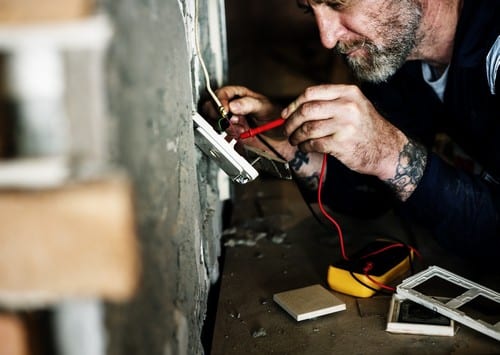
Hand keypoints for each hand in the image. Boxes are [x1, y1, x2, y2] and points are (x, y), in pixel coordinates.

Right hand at [202, 85, 282, 138]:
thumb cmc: (277, 117)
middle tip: (227, 121)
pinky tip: (241, 137)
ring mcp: (233, 123)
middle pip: (214, 108)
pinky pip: (224, 138)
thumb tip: (233, 105)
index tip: (224, 110)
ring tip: (241, 129)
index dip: (220, 101)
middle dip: (218, 115)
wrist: (283, 137)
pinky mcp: (234, 136)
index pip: (223, 94)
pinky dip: (230, 139)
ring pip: (217, 124)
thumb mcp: (265, 107)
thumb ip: (248, 104)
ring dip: (227, 128)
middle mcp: (234, 109)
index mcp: (240, 97)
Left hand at [281, 84, 407, 179]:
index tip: (286, 114)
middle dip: (291, 122)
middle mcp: (347, 106)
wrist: (387, 149)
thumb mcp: (354, 106)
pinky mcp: (342, 143)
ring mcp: (345, 125)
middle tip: (286, 130)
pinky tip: (305, 147)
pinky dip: (305, 146)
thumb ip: (330, 102)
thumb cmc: (365, 128)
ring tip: (295, 140)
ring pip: (307, 128)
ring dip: (296, 136)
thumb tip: (295, 108)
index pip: (311, 93)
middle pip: (306, 110)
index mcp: (348, 93)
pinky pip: (314, 143)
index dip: (294, 104)